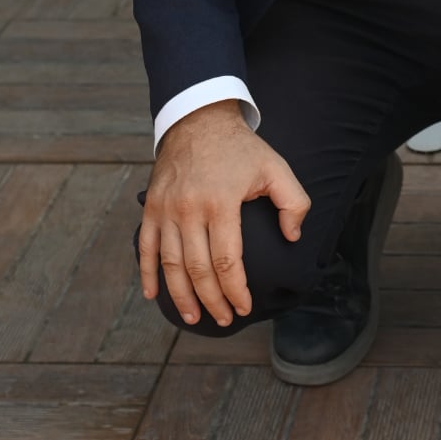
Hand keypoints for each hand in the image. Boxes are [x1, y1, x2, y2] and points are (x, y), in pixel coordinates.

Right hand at [138, 99, 310, 327]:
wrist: (199, 119)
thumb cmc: (241, 148)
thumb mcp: (276, 167)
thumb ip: (294, 201)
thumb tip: (293, 237)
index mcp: (221, 202)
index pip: (227, 260)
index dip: (236, 290)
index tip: (245, 307)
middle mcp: (189, 209)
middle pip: (198, 269)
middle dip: (212, 300)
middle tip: (226, 319)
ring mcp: (166, 209)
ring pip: (170, 264)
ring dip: (181, 296)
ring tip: (195, 318)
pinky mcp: (152, 207)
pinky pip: (146, 247)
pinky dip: (147, 274)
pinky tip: (153, 295)